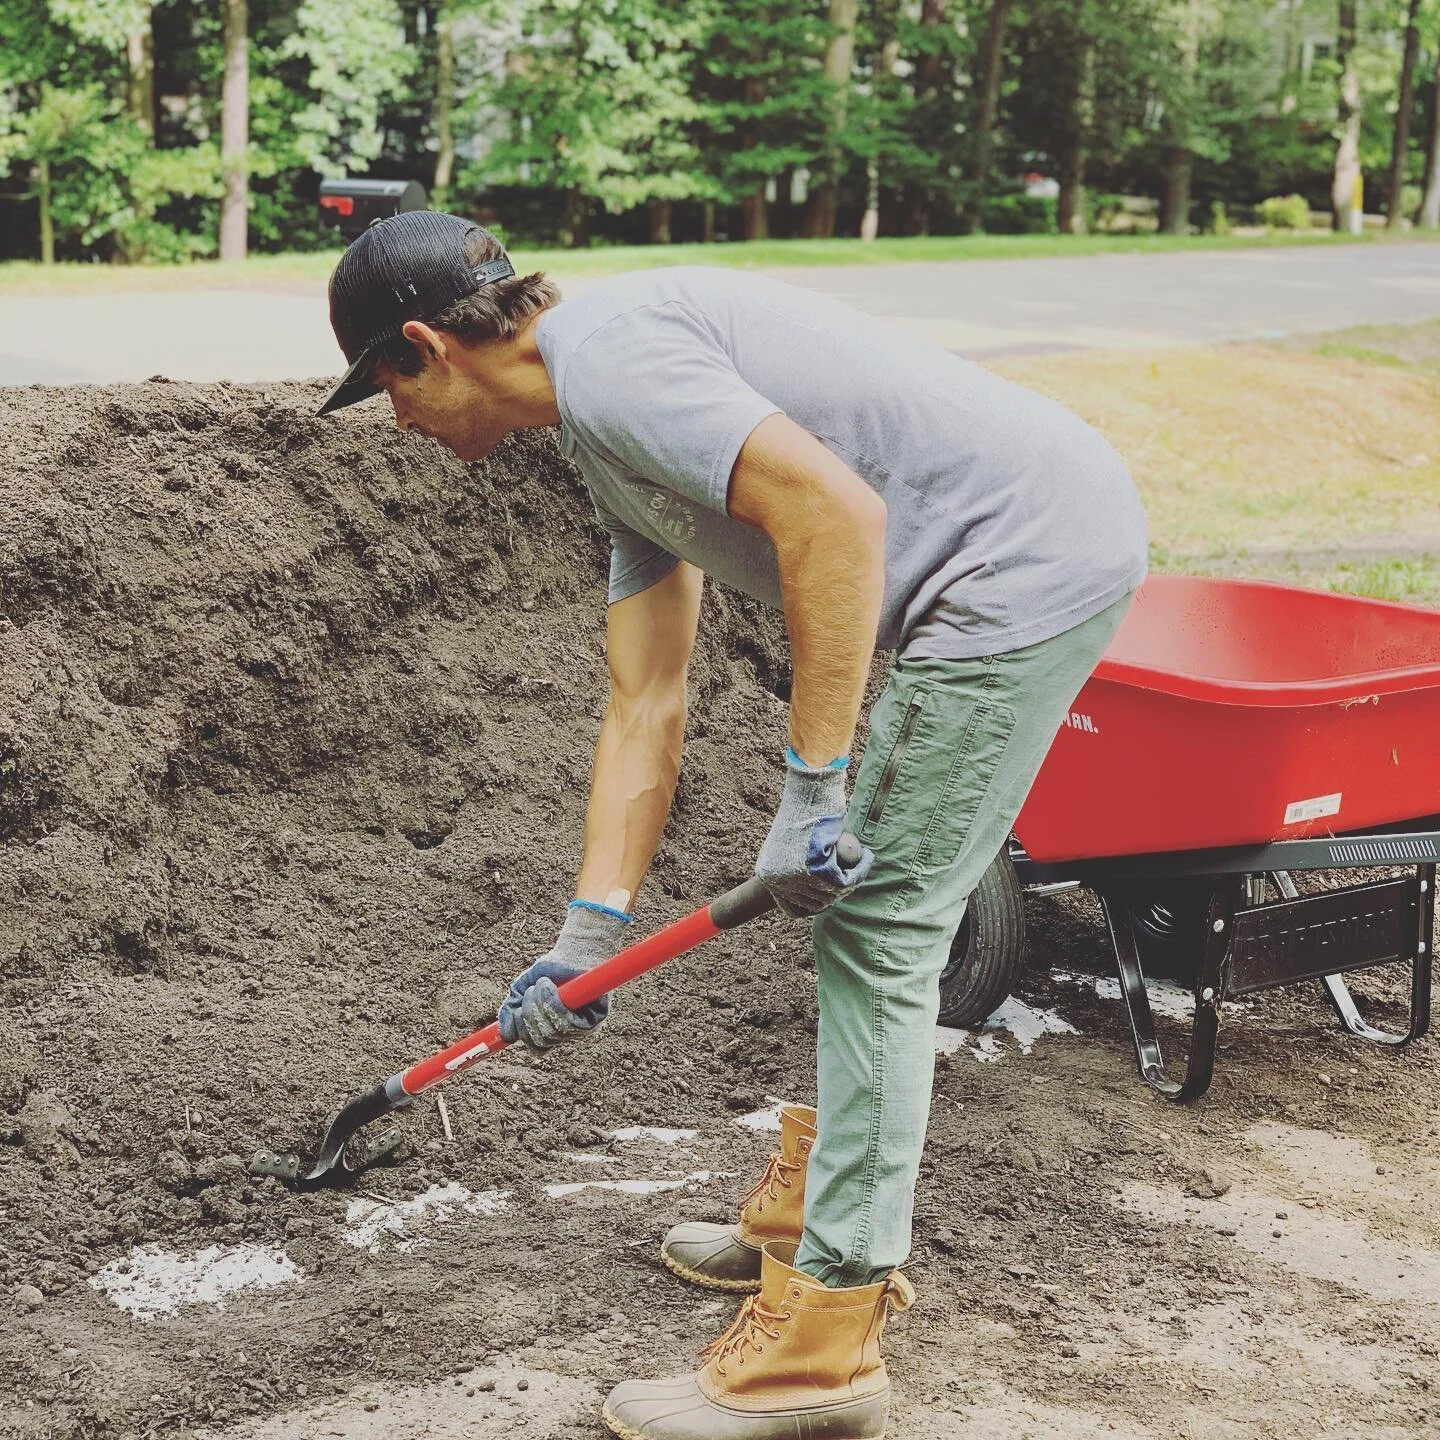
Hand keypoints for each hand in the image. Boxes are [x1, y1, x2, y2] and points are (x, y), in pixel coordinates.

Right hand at [497, 903, 631, 1050]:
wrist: (572, 953)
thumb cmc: (549, 972)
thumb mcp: (522, 989)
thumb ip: (510, 1011)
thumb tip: (505, 1035)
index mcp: (551, 1030)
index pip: (537, 1048)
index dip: (524, 1033)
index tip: (516, 1013)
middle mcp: (568, 1032)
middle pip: (543, 1041)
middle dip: (529, 1015)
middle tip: (529, 993)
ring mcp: (583, 1026)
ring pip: (554, 1031)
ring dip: (540, 1006)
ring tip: (540, 984)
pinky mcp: (596, 1016)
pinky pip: (569, 1020)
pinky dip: (553, 1004)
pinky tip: (550, 987)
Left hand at [755, 750, 873, 916]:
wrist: (808, 791)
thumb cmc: (802, 811)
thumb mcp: (790, 842)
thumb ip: (795, 865)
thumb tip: (811, 889)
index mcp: (767, 876)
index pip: (795, 907)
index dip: (817, 902)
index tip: (833, 889)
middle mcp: (776, 881)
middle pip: (815, 902)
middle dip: (838, 891)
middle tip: (852, 874)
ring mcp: (794, 877)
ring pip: (833, 893)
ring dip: (851, 881)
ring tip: (859, 864)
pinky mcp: (816, 870)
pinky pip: (845, 881)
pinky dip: (859, 871)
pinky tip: (866, 858)